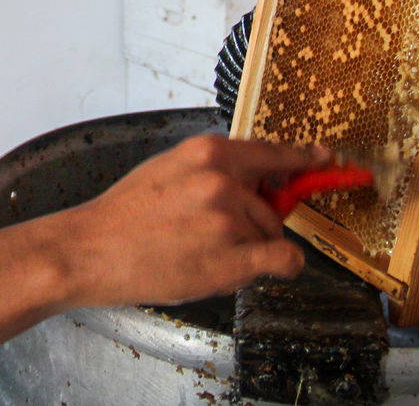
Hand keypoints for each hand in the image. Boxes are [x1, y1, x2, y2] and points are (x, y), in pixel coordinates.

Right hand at [53, 134, 331, 306]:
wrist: (92, 250)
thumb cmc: (123, 215)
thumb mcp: (168, 169)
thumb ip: (213, 169)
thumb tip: (254, 179)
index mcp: (208, 151)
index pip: (272, 151)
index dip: (304, 158)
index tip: (327, 159)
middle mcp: (223, 180)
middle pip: (271, 202)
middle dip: (254, 219)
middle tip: (211, 234)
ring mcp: (229, 220)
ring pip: (271, 232)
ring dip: (249, 245)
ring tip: (200, 251)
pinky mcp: (232, 258)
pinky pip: (283, 258)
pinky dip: (280, 264)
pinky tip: (254, 266)